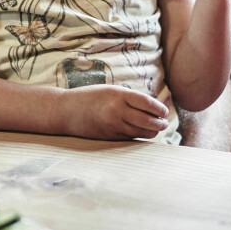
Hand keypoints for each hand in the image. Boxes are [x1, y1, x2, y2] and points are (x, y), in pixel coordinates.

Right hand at [51, 84, 170, 139]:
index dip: (160, 109)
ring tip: (156, 128)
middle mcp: (117, 111)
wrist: (66, 111)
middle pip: (148, 121)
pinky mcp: (110, 137)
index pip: (148, 104)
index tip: (164, 111)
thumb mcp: (111, 91)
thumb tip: (155, 106)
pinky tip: (141, 132)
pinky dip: (139, 136)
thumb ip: (130, 98)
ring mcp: (113, 126)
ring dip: (153, 131)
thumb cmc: (90, 97)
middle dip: (160, 123)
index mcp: (118, 95)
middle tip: (164, 122)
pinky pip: (131, 138)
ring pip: (142, 133)